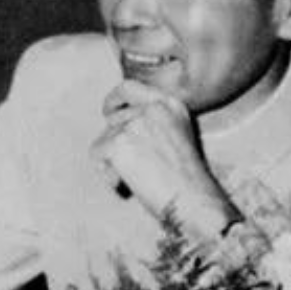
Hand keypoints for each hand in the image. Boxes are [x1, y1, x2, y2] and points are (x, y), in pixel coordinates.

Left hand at [91, 81, 238, 240]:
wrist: (193, 202)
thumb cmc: (188, 181)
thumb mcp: (178, 137)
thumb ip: (155, 124)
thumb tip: (122, 125)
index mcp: (171, 104)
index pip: (130, 88)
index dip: (114, 99)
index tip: (107, 111)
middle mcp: (152, 107)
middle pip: (114, 119)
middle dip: (114, 143)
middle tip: (126, 166)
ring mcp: (135, 122)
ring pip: (103, 139)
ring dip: (113, 162)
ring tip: (137, 180)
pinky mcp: (118, 142)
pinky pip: (97, 155)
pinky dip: (107, 175)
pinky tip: (125, 184)